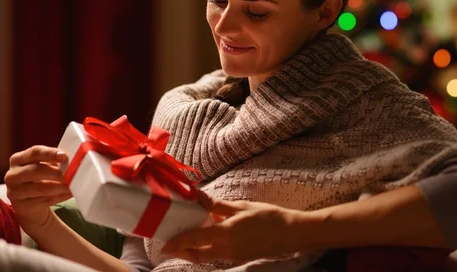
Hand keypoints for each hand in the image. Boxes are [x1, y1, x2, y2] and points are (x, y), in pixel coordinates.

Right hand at [4, 145, 71, 233]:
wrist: (30, 202)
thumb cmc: (41, 177)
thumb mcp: (44, 165)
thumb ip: (55, 161)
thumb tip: (74, 158)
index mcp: (18, 159)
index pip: (34, 152)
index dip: (50, 153)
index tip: (64, 156)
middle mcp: (12, 174)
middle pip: (37, 170)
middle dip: (58, 173)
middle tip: (74, 174)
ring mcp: (14, 191)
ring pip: (40, 188)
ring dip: (60, 187)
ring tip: (74, 185)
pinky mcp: (20, 206)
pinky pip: (44, 201)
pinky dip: (60, 197)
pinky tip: (70, 194)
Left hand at [162, 191, 305, 262]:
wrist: (291, 234)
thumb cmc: (269, 217)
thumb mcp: (242, 207)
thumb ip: (218, 205)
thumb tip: (199, 197)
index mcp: (226, 234)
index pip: (195, 239)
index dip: (178, 242)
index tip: (164, 244)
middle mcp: (227, 249)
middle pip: (198, 255)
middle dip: (183, 252)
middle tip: (170, 245)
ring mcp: (234, 256)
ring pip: (207, 257)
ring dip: (195, 251)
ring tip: (186, 240)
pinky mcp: (240, 258)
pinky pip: (218, 256)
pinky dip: (208, 250)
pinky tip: (208, 238)